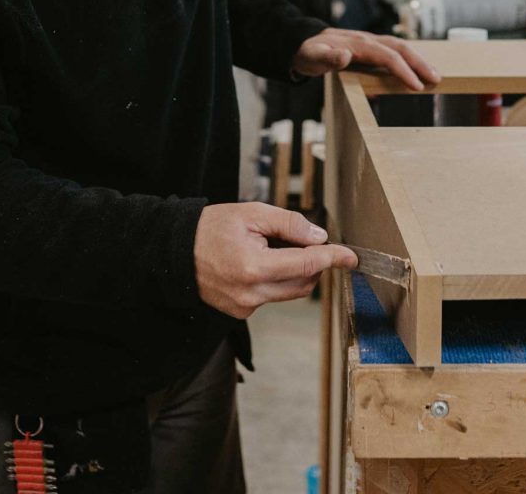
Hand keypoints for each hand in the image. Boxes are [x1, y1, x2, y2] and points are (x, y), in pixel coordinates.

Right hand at [193, 203, 356, 318]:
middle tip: (306, 242)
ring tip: (274, 250)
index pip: (306, 265)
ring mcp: (244, 307)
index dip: (333, 258)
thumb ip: (288, 224)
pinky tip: (257, 264)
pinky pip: (271, 297)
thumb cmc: (210, 228)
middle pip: (304, 284)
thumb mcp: (251, 213)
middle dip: (314, 264)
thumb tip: (319, 238)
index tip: (351, 257)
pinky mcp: (240, 313)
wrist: (174, 252)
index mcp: (253, 267)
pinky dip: (276, 281)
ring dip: (296, 273)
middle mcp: (251, 294)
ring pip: (290, 293)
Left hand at [293, 28, 439, 91]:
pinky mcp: (369, 48)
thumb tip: (344, 56)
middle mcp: (367, 40)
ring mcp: (369, 43)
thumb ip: (327, 57)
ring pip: (399, 48)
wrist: (302, 43)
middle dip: (420, 64)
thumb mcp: (311, 57)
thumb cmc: (307, 52)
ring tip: (433, 77)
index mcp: (357, 44)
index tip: (416, 86)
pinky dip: (407, 61)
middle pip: (400, 48)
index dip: (403, 71)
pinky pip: (393, 53)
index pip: (387, 56)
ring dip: (418, 61)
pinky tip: (415, 75)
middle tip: (436, 80)